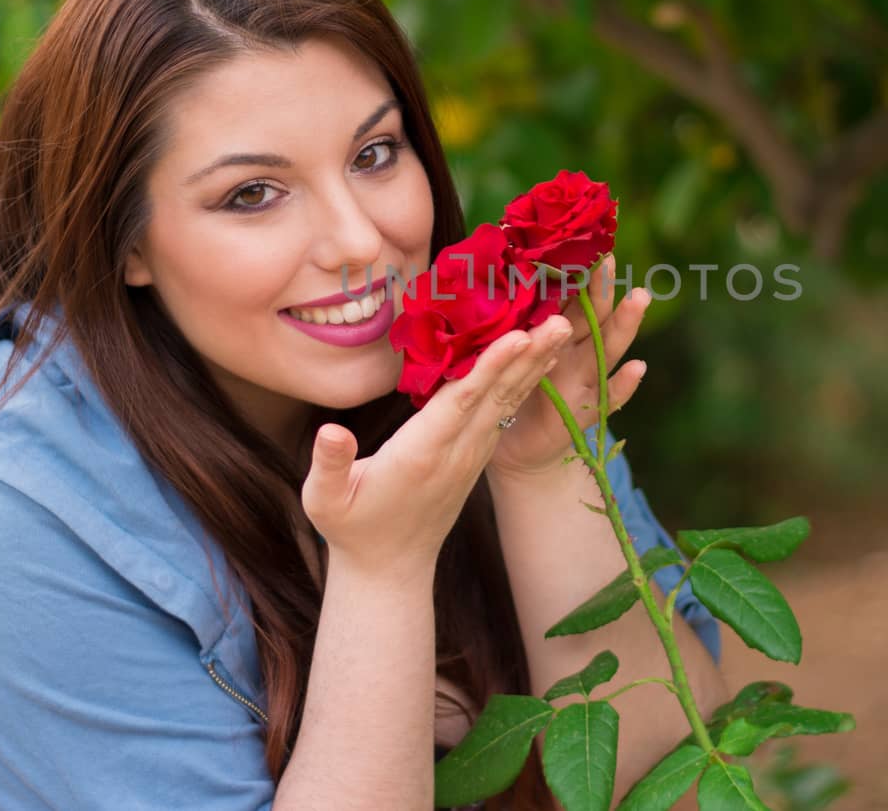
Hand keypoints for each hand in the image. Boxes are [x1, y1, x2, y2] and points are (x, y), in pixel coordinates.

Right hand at [300, 310, 572, 578]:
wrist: (390, 567)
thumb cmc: (352, 528)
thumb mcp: (325, 500)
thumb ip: (329, 463)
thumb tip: (330, 431)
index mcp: (421, 454)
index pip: (461, 402)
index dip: (490, 368)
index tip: (519, 338)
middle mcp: (455, 451)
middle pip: (497, 395)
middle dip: (528, 356)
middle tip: (562, 320)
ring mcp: (471, 455)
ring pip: (507, 401)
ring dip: (535, 364)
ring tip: (562, 329)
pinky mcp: (475, 456)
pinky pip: (504, 412)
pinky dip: (524, 382)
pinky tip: (540, 358)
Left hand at [488, 253, 651, 480]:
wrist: (511, 448)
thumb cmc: (502, 392)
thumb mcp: (496, 351)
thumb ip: (496, 320)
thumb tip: (474, 272)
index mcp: (549, 332)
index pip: (564, 295)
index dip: (571, 271)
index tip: (576, 240)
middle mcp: (573, 351)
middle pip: (592, 314)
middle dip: (602, 287)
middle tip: (609, 257)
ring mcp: (585, 379)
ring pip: (609, 347)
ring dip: (625, 323)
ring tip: (638, 297)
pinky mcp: (586, 411)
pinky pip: (610, 398)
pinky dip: (625, 384)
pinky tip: (637, 367)